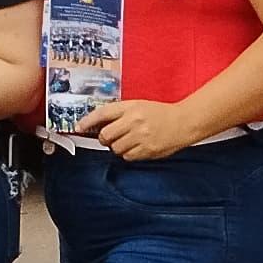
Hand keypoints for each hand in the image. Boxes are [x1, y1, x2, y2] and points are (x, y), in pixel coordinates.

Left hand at [76, 100, 199, 161]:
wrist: (183, 122)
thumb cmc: (160, 113)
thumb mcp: (139, 105)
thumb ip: (119, 113)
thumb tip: (98, 124)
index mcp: (131, 107)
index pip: (102, 113)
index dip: (88, 121)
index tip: (79, 126)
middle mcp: (134, 121)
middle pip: (105, 135)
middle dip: (105, 138)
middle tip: (111, 136)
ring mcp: (140, 137)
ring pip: (115, 148)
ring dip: (117, 146)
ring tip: (129, 141)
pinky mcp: (147, 150)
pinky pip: (127, 156)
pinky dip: (128, 153)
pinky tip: (137, 146)